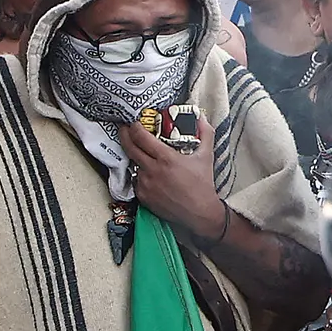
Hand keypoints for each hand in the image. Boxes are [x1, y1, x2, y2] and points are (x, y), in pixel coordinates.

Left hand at [122, 117, 227, 241]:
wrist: (199, 212)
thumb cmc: (203, 185)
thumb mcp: (206, 156)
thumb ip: (205, 134)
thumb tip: (201, 118)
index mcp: (166, 158)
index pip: (141, 137)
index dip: (134, 127)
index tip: (134, 122)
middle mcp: (152, 170)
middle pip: (130, 147)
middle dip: (125, 135)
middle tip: (125, 129)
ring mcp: (145, 184)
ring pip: (133, 164)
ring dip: (136, 157)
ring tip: (141, 153)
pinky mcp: (143, 196)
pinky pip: (136, 180)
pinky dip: (140, 174)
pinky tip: (149, 173)